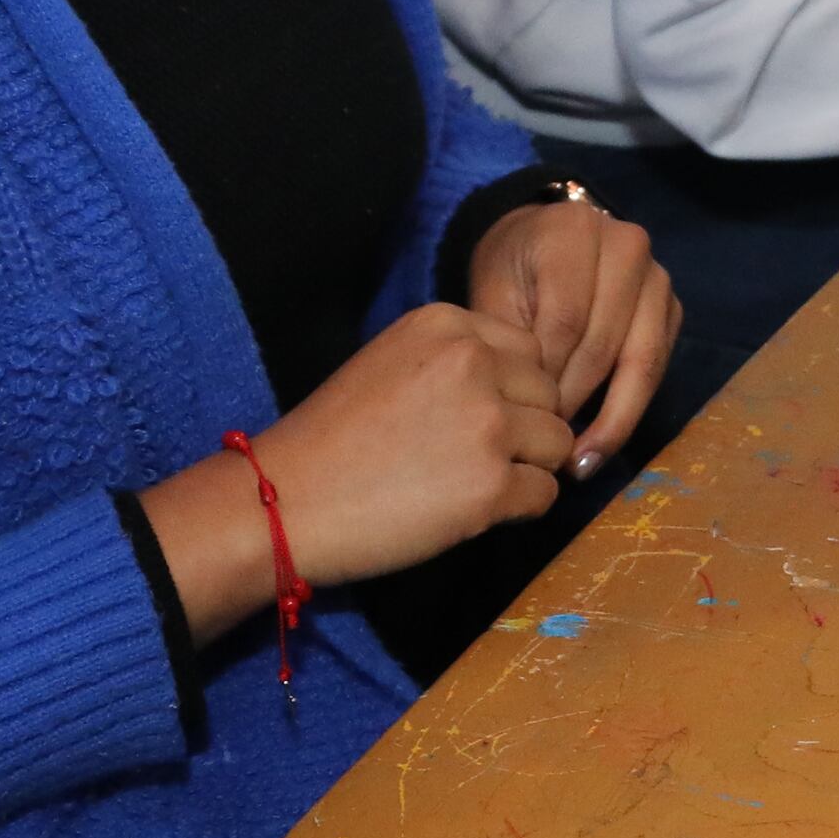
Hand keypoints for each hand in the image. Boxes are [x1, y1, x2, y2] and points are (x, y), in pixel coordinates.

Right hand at [135, 306, 575, 631]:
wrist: (279, 502)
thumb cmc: (329, 440)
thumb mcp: (391, 365)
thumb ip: (456, 363)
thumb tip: (520, 390)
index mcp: (446, 325)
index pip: (530, 352)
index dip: (513, 392)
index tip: (475, 419)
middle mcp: (474, 363)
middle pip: (551, 396)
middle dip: (527, 430)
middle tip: (476, 459)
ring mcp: (487, 424)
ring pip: (559, 445)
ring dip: (529, 469)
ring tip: (474, 485)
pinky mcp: (492, 486)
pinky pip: (545, 495)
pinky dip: (519, 510)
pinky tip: (472, 512)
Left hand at [459, 188, 684, 470]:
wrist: (541, 242)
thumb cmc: (511, 272)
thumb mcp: (492, 295)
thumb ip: (509, 346)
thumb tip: (528, 417)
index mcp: (573, 231)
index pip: (565, 321)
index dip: (546, 377)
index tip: (522, 420)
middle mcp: (627, 245)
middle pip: (604, 344)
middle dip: (574, 402)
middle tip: (545, 451)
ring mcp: (657, 277)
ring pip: (642, 361)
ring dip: (611, 418)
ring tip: (580, 463)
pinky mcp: (673, 308)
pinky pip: (657, 368)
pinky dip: (629, 408)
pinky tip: (601, 442)